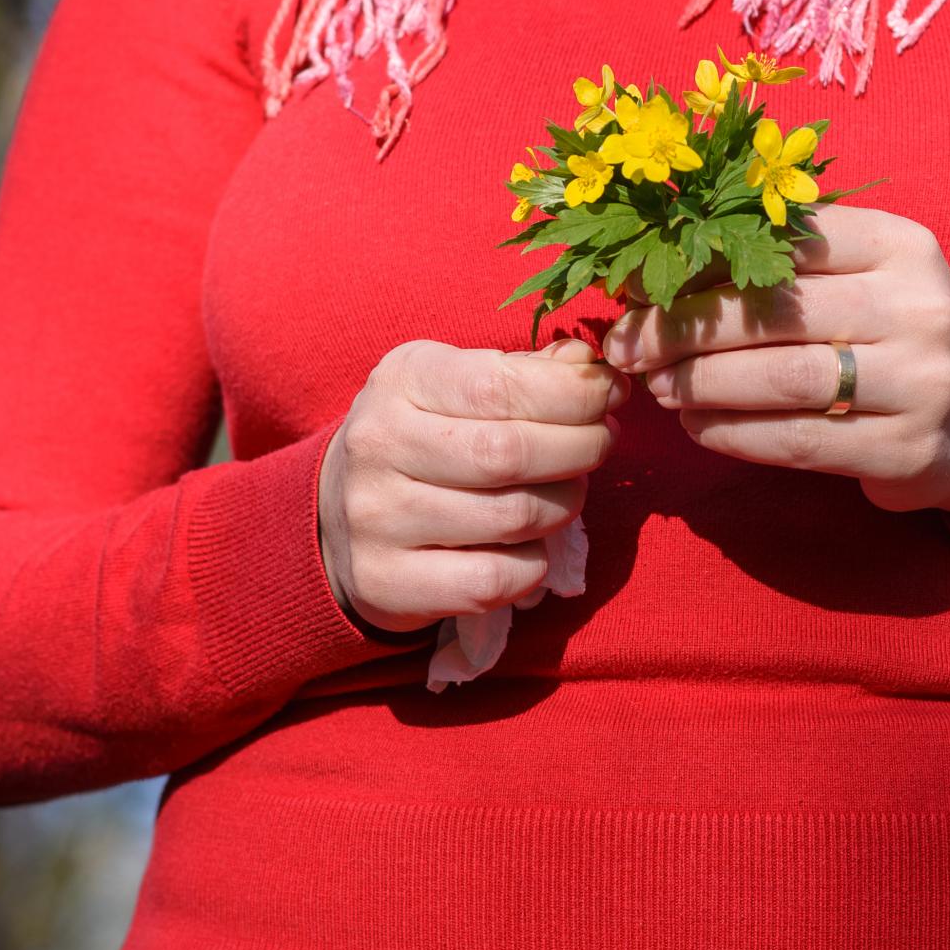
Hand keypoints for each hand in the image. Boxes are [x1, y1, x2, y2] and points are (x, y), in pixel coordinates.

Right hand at [317, 337, 626, 632]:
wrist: (338, 515)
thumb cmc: (424, 438)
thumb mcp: (457, 385)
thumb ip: (525, 373)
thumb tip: (588, 367)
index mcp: (402, 381)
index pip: (502, 386)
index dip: (574, 394)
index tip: (610, 395)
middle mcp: (379, 444)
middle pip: (510, 453)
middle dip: (581, 448)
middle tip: (602, 443)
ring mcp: (377, 518)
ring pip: (512, 518)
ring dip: (565, 505)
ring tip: (568, 491)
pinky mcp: (386, 581)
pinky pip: (493, 580)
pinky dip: (533, 565)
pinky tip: (529, 546)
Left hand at [601, 205, 949, 518]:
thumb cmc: (897, 336)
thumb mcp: (866, 278)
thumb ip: (785, 266)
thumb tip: (656, 267)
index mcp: (899, 245)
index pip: (784, 241)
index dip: (700, 261)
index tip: (638, 282)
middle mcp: (916, 306)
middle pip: (775, 309)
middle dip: (683, 327)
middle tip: (627, 345)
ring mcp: (918, 381)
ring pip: (782, 377)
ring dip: (702, 383)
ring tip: (657, 386)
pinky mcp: (905, 449)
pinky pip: (797, 440)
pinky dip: (733, 433)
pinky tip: (696, 426)